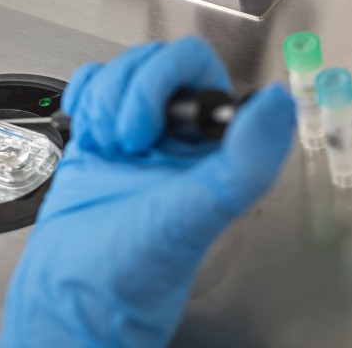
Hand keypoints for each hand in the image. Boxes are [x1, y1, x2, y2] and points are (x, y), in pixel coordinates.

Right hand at [0, 37, 295, 347]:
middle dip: (129, 93)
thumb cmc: (131, 272)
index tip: (155, 124)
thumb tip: (281, 104)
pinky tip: (88, 134)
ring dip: (102, 102)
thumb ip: (244, 162)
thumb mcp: (194, 216)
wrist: (70, 292)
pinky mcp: (99, 137)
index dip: (168, 81)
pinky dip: (83, 99)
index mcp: (213, 150)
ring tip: (106, 146)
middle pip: (156, 60)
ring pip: (119, 70)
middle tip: (127, 141)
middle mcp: (178, 139)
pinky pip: (92, 85)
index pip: (201, 69)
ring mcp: (136, 135)